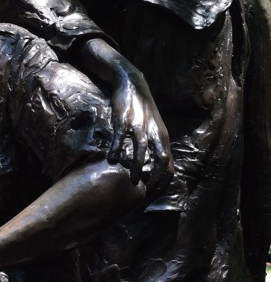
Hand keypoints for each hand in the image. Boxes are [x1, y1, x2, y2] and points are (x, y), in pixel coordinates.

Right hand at [108, 67, 172, 195]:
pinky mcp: (124, 118)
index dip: (162, 184)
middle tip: (144, 194)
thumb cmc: (142, 111)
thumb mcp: (154, 129)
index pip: (169, 166)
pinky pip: (122, 136)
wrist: (132, 83)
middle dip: (155, 180)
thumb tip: (152, 170)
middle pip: (162, 160)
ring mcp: (140, 125)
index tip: (152, 197)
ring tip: (131, 182)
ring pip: (142, 150)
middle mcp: (155, 133)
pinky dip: (117, 149)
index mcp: (163, 138)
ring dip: (137, 167)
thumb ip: (154, 147)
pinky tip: (111, 160)